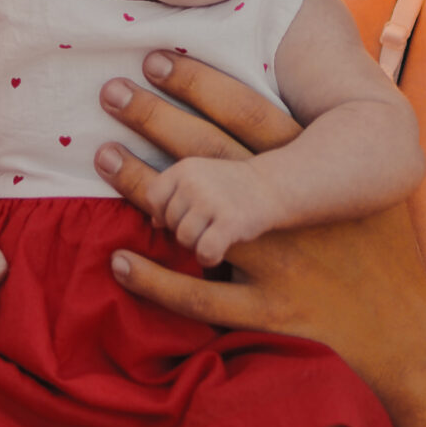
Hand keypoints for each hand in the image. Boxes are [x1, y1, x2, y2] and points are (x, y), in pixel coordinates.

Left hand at [95, 52, 425, 393]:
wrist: (410, 336)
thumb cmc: (386, 257)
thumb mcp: (370, 192)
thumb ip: (331, 151)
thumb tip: (294, 98)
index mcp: (317, 175)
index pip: (247, 115)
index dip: (199, 83)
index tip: (154, 57)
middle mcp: (293, 212)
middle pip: (210, 153)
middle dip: (156, 117)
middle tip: (109, 91)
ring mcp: (278, 262)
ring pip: (196, 217)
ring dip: (142, 187)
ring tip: (100, 156)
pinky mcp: (268, 312)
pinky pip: (200, 296)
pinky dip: (156, 280)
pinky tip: (118, 262)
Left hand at [140, 154, 275, 262]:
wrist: (273, 186)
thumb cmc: (232, 187)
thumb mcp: (199, 178)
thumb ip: (173, 196)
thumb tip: (154, 222)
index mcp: (184, 168)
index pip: (152, 197)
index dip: (163, 213)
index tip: (184, 216)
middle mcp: (194, 182)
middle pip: (170, 222)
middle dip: (185, 229)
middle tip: (208, 224)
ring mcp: (212, 201)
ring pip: (184, 239)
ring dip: (197, 244)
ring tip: (214, 235)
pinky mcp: (230, 222)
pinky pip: (204, 251)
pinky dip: (210, 257)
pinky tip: (219, 252)